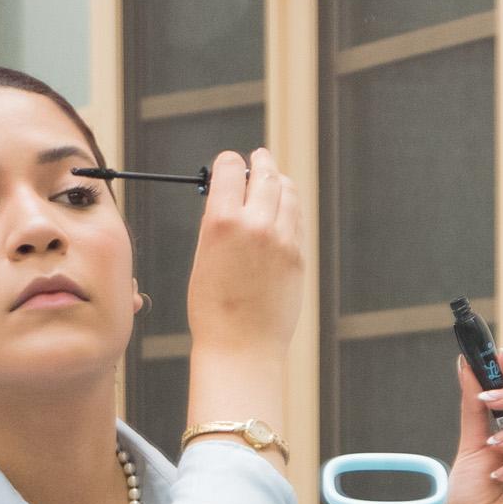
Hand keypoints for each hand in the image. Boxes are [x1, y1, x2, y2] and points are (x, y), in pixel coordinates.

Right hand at [185, 149, 301, 355]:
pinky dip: (290, 207)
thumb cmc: (213, 308)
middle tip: (260, 157)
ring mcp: (283, 239)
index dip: (230, 162)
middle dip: (260, 163)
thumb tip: (231, 199)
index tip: (231, 163)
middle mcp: (256, 224)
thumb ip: (219, 223)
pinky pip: (297, 219)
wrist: (240, 346)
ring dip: (279, 181)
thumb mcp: (204, 256)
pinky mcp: (299, 256)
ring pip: (287, 191)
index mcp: (222, 222)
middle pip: (265, 174)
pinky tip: (284, 208)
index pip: (231, 168)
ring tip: (274, 179)